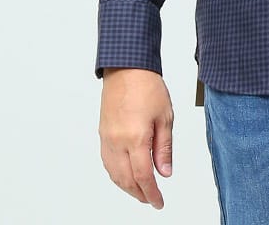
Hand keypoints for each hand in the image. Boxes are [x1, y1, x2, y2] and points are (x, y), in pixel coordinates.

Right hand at [99, 68, 173, 209]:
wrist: (126, 67)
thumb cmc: (147, 86)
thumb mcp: (165, 116)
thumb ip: (164, 148)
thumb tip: (165, 172)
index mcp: (136, 138)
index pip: (143, 177)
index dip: (152, 194)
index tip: (158, 202)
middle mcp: (118, 142)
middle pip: (127, 180)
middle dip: (139, 194)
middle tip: (151, 199)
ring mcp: (107, 139)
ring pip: (114, 174)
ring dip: (127, 187)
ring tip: (140, 191)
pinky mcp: (102, 134)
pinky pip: (107, 163)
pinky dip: (117, 175)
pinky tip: (125, 175)